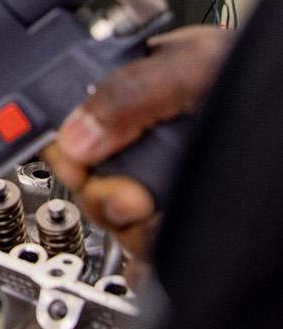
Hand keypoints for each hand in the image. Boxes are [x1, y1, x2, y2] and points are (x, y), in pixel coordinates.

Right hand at [43, 24, 234, 256]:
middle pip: (87, 176)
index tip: (77, 161)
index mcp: (147, 88)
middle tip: (131, 196)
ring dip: (131, 228)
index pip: (74, 116)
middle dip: (102, 192)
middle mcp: (155, 139)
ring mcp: (173, 187)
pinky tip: (165, 249)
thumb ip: (129, 91)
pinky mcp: (190, 230)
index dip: (67, 142)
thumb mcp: (199, 67)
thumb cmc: (276, 90)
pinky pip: (146, 257)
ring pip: (114, 221)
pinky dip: (149, 261)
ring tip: (159, 216)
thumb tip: (77, 131)